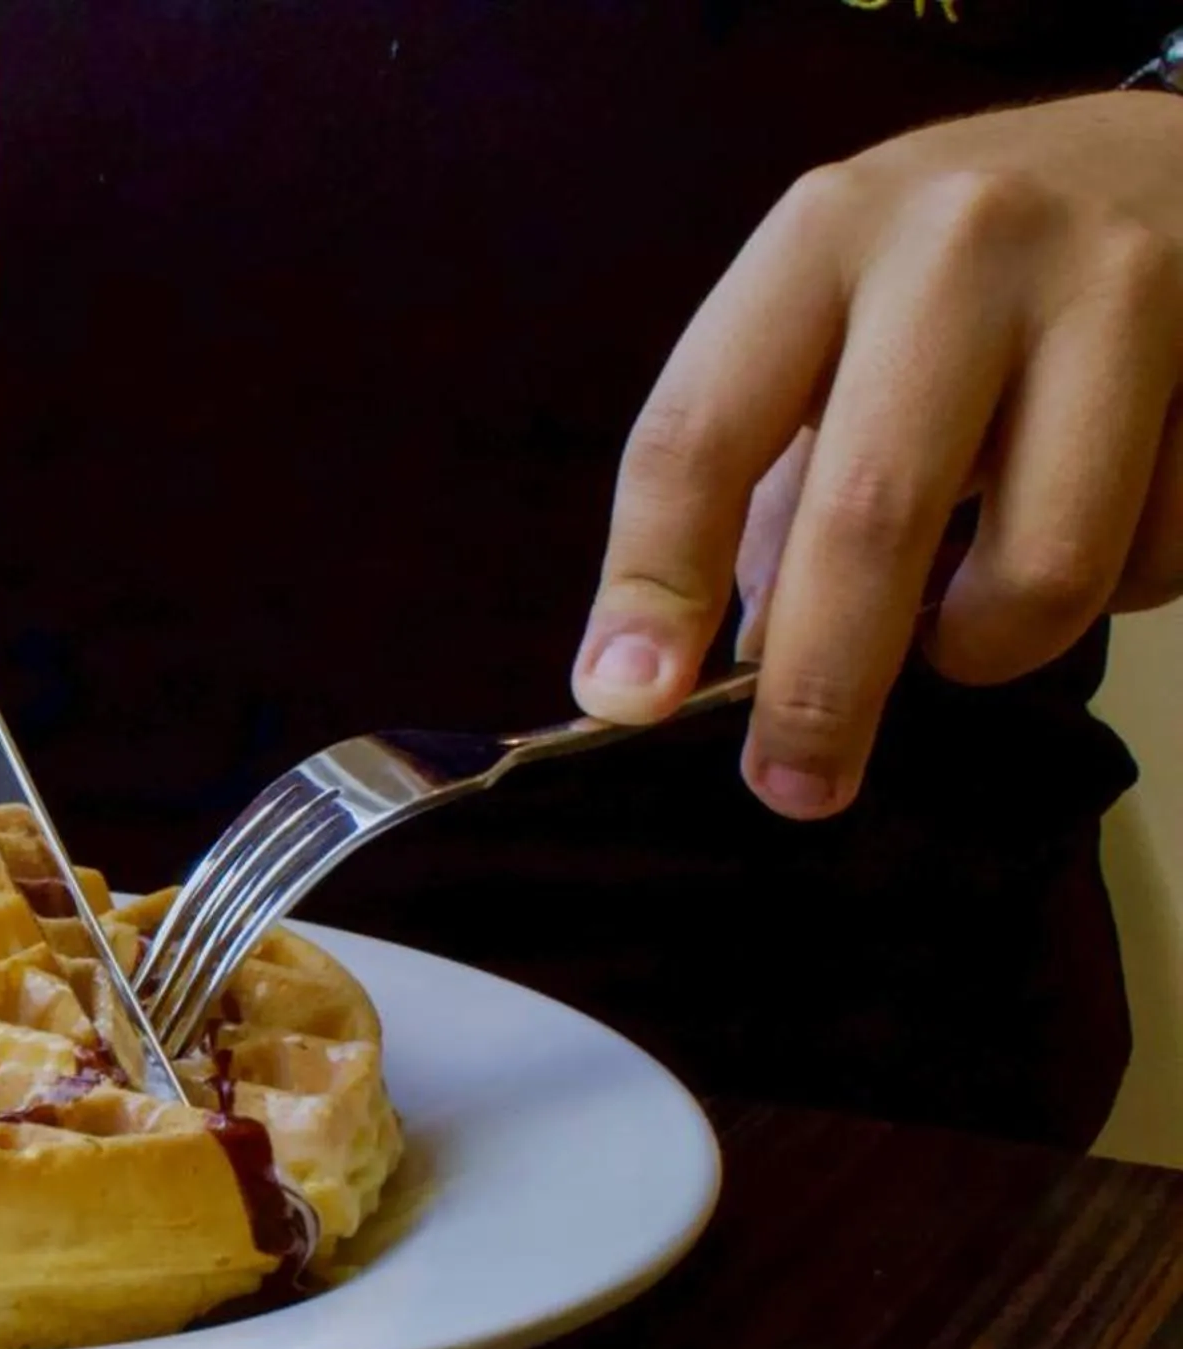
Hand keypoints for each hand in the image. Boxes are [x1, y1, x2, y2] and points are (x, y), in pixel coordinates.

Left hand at [574, 92, 1182, 817]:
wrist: (1173, 155)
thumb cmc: (959, 274)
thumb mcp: (832, 325)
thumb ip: (767, 486)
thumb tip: (721, 668)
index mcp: (823, 235)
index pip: (703, 430)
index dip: (654, 581)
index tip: (628, 697)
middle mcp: (965, 246)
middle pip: (871, 516)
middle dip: (822, 687)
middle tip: (794, 785)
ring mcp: (1119, 291)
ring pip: (1043, 568)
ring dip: (988, 646)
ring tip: (968, 622)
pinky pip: (1161, 557)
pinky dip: (1116, 591)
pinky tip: (1100, 523)